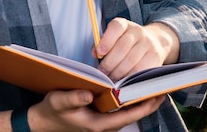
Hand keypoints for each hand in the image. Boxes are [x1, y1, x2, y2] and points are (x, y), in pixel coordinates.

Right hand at [28, 89, 163, 131]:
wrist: (43, 122)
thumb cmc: (52, 112)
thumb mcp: (58, 102)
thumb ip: (72, 98)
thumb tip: (89, 94)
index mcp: (99, 124)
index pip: (129, 115)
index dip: (145, 105)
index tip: (159, 92)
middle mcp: (105, 124)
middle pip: (133, 112)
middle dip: (148, 99)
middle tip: (163, 83)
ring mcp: (104, 120)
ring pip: (129, 110)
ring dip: (140, 97)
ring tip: (153, 81)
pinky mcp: (102, 116)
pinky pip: (122, 107)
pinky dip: (130, 97)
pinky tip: (135, 84)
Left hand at [95, 18, 179, 80]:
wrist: (154, 41)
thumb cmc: (127, 42)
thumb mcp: (115, 37)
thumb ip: (103, 43)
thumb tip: (95, 52)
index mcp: (125, 24)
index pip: (116, 27)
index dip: (107, 40)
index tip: (99, 53)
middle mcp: (138, 32)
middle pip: (122, 47)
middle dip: (109, 63)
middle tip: (102, 72)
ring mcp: (148, 44)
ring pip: (131, 61)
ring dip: (118, 72)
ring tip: (111, 78)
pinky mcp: (154, 57)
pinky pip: (141, 70)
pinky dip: (130, 77)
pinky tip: (123, 80)